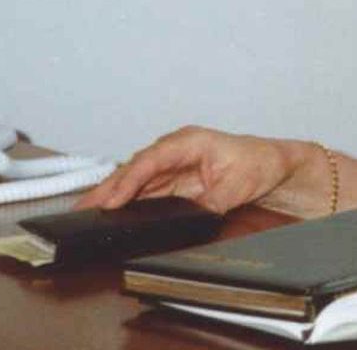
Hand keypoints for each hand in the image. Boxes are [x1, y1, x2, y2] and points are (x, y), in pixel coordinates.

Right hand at [74, 126, 297, 213]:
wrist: (273, 166)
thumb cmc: (258, 163)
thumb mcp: (237, 185)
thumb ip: (212, 201)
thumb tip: (193, 215)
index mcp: (188, 141)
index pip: (151, 160)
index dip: (130, 179)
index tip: (113, 197)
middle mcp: (175, 150)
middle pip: (136, 169)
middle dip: (109, 188)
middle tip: (83, 208)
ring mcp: (173, 164)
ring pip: (136, 179)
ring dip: (113, 195)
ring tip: (86, 212)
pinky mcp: (174, 180)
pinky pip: (145, 189)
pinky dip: (126, 199)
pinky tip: (111, 212)